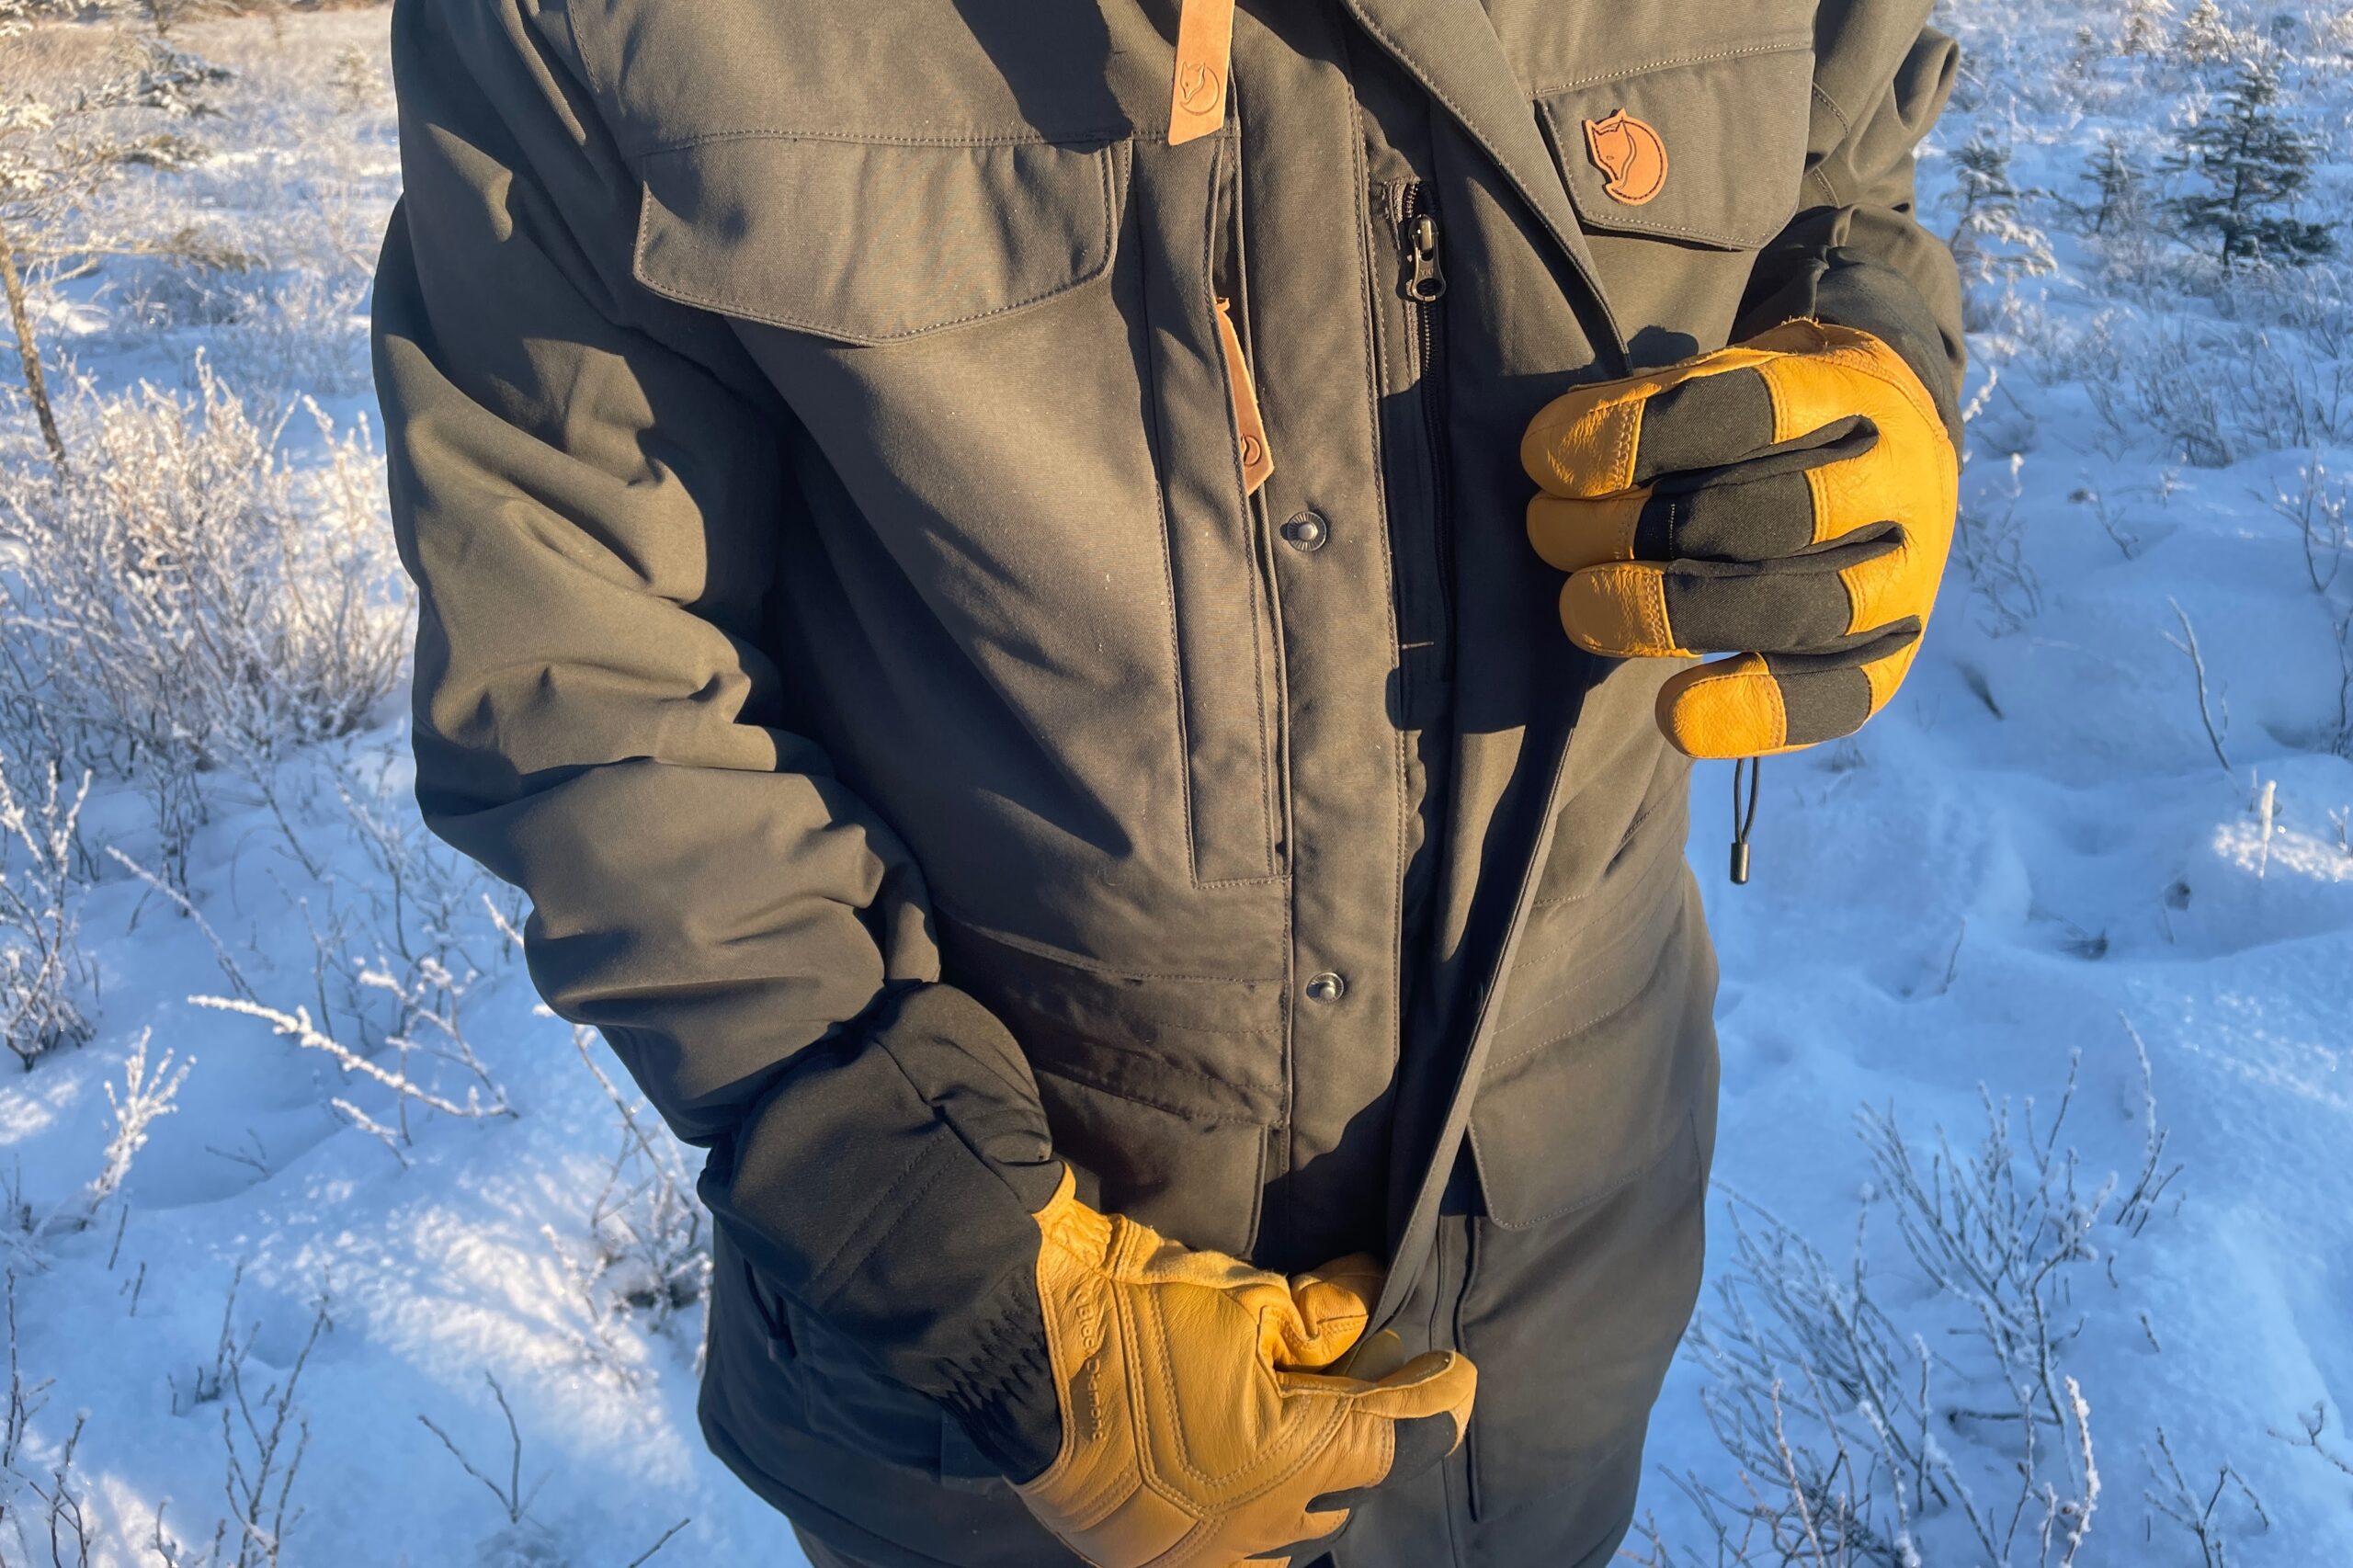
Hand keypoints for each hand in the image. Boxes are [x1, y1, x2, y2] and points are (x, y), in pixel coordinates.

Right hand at [1012, 1171, 1475, 1567]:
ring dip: (1323, 1478)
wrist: (1022, 1353)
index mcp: (1294, 1457)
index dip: (1436, 1399)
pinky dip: (1269, 1528)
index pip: (1399, 1434)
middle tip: (1378, 1368)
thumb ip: (1319, 1314)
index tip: (1453, 1371)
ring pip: (1303, 1531)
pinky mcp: (1163, 1563)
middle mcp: (1262, 1522)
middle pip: (1356, 1481)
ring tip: (1315, 1421)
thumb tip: (1372, 1297)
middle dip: (1375, 1426)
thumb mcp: (1241, 1299)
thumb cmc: (1137, 1316)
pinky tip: (1268, 1486)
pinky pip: (1245, 1562)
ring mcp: (1211, 1553)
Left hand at [1519, 319, 1958, 758]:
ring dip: (1666, 615)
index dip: (1638, 435)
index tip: (1546, 456)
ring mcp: (1902, 577)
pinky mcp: (1890, 660)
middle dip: (1636, 531)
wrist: (1889, 453)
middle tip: (1551, 531)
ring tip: (1580, 605)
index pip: (1751, 406)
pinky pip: (1830, 700)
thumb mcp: (1726, 375)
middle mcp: (1892, 485)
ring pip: (1794, 608)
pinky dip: (1745, 713)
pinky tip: (1674, 708)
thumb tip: (1554, 456)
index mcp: (1852, 392)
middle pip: (1767, 516)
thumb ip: (1655, 408)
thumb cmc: (1769, 422)